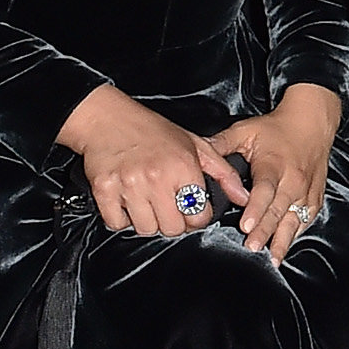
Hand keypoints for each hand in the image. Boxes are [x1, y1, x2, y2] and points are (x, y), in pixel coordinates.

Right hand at [61, 83, 226, 239]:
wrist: (108, 119)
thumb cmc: (153, 131)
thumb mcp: (196, 145)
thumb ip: (224, 173)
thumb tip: (243, 197)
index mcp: (183, 166)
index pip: (199, 216)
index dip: (197, 217)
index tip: (190, 210)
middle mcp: (157, 177)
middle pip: (173, 228)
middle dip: (173, 222)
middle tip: (167, 206)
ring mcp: (129, 185)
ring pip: (146, 229)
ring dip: (147, 220)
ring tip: (147, 202)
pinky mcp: (104, 190)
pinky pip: (117, 223)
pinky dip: (122, 218)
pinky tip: (127, 202)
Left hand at [202, 82, 344, 254]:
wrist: (312, 124)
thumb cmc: (277, 129)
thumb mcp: (246, 131)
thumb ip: (221, 144)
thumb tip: (196, 154)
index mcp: (274, 165)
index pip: (265, 190)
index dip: (255, 209)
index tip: (245, 225)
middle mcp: (292, 180)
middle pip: (278, 210)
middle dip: (265, 231)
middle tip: (252, 247)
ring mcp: (305, 191)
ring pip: (294, 219)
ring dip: (282, 239)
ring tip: (272, 258)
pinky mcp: (314, 197)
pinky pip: (305, 220)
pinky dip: (295, 235)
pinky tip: (285, 249)